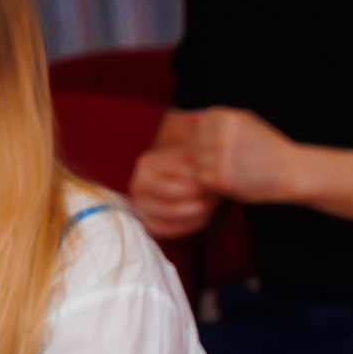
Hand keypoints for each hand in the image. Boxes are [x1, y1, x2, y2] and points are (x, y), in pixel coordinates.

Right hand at [129, 119, 214, 237]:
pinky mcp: (150, 226)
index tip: (214, 177)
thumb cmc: (191, 170)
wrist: (183, 188)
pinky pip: (173, 230)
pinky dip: (192, 223)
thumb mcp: (192, 156)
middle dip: (198, 195)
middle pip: (172, 193)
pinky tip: (205, 215)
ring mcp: (141, 207)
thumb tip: (199, 123)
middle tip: (215, 194)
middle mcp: (137, 185)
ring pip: (173, 212)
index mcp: (146, 164)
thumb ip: (196, 147)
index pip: (179, 172)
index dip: (200, 176)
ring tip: (212, 203)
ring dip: (198, 209)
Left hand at [185, 107, 304, 205]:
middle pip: (194, 144)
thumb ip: (220, 118)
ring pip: (195, 162)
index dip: (207, 139)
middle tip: (225, 165)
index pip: (198, 126)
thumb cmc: (269, 147)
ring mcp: (221, 157)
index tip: (224, 148)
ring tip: (227, 173)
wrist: (292, 172)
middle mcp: (222, 135)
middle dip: (204, 154)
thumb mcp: (249, 122)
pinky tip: (227, 183)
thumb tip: (191, 120)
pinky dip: (211, 183)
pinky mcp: (222, 179)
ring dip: (206, 169)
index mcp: (227, 117)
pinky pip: (202, 179)